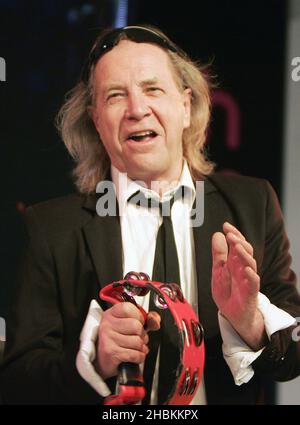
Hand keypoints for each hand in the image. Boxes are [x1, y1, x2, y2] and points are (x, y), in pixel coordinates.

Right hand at [97, 302, 159, 378]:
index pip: (129, 308)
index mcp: (111, 314)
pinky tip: (134, 355)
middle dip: (142, 335)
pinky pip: (135, 354)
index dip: (138, 316)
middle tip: (137, 338)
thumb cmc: (118, 340)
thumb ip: (146, 319)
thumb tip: (154, 319)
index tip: (137, 322)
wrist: (104, 360)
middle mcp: (107, 324)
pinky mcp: (111, 352)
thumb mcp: (131, 324)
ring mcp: (108, 338)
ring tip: (135, 347)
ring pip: (137, 341)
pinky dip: (139, 357)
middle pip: (136, 326)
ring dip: (141, 347)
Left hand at [211, 222, 265, 349]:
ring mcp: (248, 279)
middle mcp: (243, 268)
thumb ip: (218, 253)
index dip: (233, 234)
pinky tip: (246, 269)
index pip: (237, 243)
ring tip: (237, 247)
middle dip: (239, 240)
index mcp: (235, 261)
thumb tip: (217, 235)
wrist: (232, 313)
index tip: (226, 226)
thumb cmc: (228, 291)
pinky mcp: (250, 292)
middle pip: (245, 250)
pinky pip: (254, 282)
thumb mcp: (218, 269)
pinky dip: (251, 275)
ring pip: (251, 263)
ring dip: (244, 254)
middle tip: (230, 234)